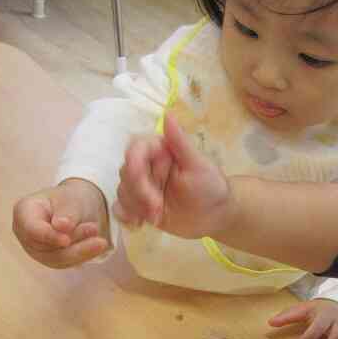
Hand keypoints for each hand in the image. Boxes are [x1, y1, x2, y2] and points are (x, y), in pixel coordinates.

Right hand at [12, 179, 109, 268]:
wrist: (77, 206)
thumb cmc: (70, 198)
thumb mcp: (71, 199)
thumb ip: (67, 213)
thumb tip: (62, 226)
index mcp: (24, 212)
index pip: (32, 229)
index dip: (49, 236)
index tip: (66, 240)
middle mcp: (25, 233)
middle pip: (46, 247)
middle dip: (73, 244)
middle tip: (99, 238)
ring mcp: (35, 248)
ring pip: (57, 259)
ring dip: (81, 251)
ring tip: (101, 241)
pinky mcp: (50, 258)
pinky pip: (67, 262)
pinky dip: (83, 256)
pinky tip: (97, 247)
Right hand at [113, 112, 231, 237]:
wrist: (216, 215)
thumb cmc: (211, 186)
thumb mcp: (198, 165)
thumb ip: (180, 142)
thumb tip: (167, 114)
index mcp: (160, 150)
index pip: (136, 150)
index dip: (134, 166)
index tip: (142, 182)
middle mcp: (148, 166)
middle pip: (126, 174)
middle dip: (139, 193)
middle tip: (158, 209)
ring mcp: (143, 186)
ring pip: (122, 192)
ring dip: (135, 207)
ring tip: (157, 217)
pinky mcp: (140, 205)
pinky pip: (121, 208)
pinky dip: (125, 216)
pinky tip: (139, 224)